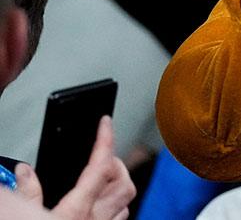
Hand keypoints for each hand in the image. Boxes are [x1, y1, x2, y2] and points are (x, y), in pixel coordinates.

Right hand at [15, 116, 135, 219]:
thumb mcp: (24, 216)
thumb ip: (27, 194)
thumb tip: (26, 171)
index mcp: (77, 211)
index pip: (102, 165)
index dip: (106, 139)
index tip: (106, 123)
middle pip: (124, 184)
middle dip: (116, 166)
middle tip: (100, 156)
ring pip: (125, 204)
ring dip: (117, 188)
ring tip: (102, 179)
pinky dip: (114, 208)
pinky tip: (101, 205)